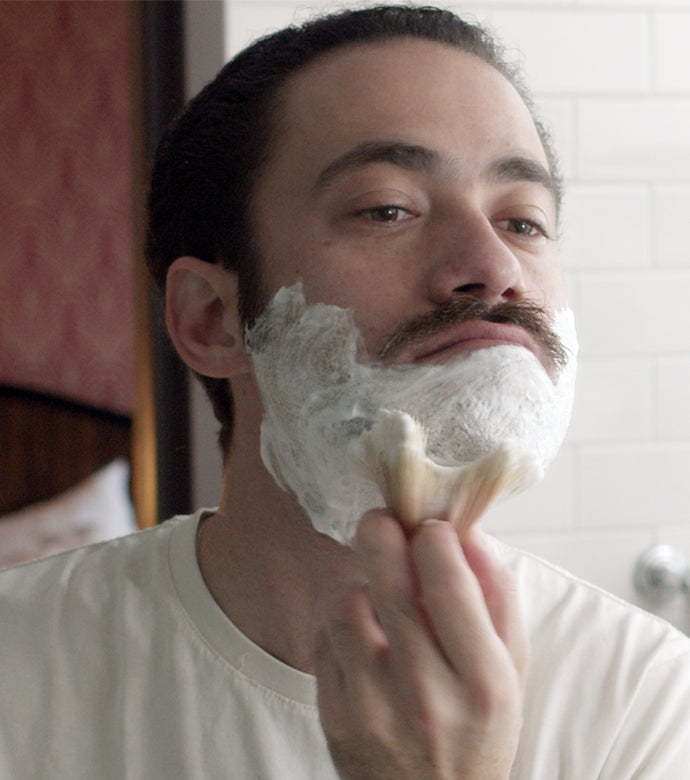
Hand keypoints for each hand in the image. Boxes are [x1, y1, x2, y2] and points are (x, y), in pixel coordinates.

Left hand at [314, 513, 528, 778]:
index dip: (434, 539)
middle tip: (381, 521)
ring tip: (377, 597)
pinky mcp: (334, 718)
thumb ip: (497, 598)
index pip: (450, 587)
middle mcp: (427, 696)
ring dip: (360, 585)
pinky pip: (324, 639)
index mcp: (483, 682)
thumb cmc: (477, 731)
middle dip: (381, 535)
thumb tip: (467, 534)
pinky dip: (341, 624)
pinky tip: (362, 638)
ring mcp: (373, 709)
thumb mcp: (510, 670)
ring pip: (346, 604)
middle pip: (389, 586)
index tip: (431, 527)